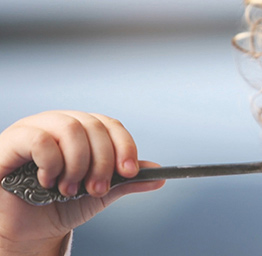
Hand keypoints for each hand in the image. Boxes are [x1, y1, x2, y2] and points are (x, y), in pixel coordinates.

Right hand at [0, 111, 163, 254]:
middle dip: (102, 162)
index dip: (124, 146)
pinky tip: (49, 181)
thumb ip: (125, 182)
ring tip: (70, 189)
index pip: (110, 125)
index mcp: (83, 131)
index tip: (130, 171)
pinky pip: (40, 139)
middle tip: (97, 189)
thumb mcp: (99, 194)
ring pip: (71, 128)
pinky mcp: (12, 140)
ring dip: (78, 164)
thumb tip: (158, 174)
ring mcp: (35, 128)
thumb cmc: (59, 205)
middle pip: (94, 126)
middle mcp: (60, 123)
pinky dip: (52, 163)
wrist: (26, 228)